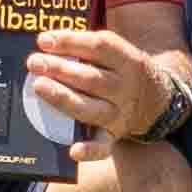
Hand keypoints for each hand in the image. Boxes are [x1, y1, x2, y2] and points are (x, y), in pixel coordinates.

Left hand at [25, 26, 170, 138]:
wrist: (157, 99)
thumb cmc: (121, 70)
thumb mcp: (116, 52)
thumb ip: (85, 46)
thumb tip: (47, 43)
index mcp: (128, 61)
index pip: (99, 48)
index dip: (70, 42)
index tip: (43, 40)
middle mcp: (125, 88)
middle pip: (91, 79)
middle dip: (60, 69)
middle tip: (34, 63)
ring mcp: (119, 115)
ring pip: (91, 109)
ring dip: (64, 98)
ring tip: (39, 86)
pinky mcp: (113, 136)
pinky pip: (103, 147)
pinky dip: (90, 151)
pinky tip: (73, 150)